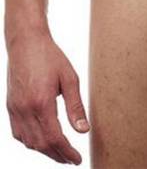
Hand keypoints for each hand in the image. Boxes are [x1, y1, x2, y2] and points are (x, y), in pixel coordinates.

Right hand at [6, 30, 89, 163]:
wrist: (26, 42)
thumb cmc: (50, 56)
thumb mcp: (69, 78)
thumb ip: (76, 106)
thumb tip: (83, 130)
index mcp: (42, 103)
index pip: (55, 138)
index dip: (67, 153)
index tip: (77, 160)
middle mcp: (25, 110)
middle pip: (41, 145)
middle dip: (57, 155)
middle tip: (71, 159)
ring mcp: (15, 109)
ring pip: (29, 142)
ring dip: (44, 151)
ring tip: (59, 152)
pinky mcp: (10, 107)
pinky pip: (18, 133)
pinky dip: (30, 142)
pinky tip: (41, 140)